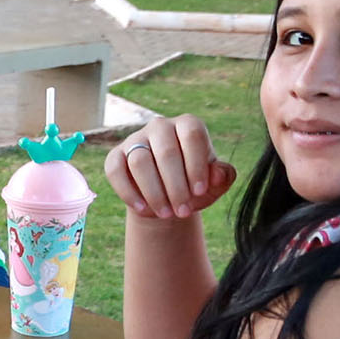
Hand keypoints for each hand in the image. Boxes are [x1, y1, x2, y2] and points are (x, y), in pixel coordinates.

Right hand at [104, 115, 236, 221]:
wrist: (167, 199)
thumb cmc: (194, 186)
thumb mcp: (214, 185)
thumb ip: (223, 176)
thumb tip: (218, 173)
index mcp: (187, 125)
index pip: (191, 136)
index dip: (196, 164)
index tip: (200, 191)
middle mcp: (160, 126)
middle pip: (166, 151)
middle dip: (176, 186)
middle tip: (184, 211)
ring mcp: (135, 139)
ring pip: (140, 161)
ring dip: (154, 192)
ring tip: (166, 214)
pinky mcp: (115, 156)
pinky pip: (116, 171)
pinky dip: (128, 192)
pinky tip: (143, 209)